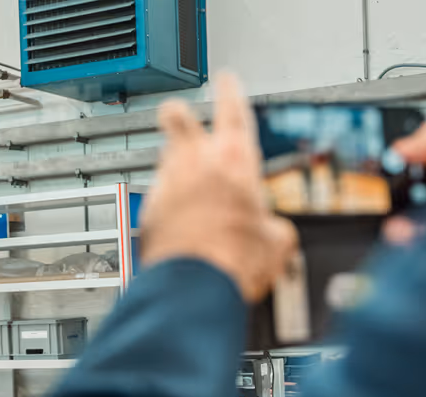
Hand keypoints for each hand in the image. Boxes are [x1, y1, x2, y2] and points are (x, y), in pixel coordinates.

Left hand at [140, 73, 297, 302]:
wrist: (193, 287)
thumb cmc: (234, 260)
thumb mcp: (277, 242)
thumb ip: (274, 226)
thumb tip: (275, 235)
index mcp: (234, 160)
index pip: (233, 109)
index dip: (230, 90)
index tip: (226, 78)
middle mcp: (195, 164)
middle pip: (179, 118)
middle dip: (181, 112)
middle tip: (183, 113)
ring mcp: (167, 185)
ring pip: (165, 158)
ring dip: (175, 163)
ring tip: (187, 178)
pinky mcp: (148, 212)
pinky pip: (157, 197)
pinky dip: (168, 204)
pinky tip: (179, 220)